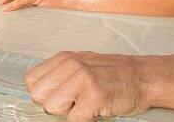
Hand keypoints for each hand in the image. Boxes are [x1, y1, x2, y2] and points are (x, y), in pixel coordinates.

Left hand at [24, 52, 149, 120]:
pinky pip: (73, 119)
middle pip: (38, 95)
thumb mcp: (80, 63)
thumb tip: (36, 90)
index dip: (42, 92)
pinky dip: (83, 119)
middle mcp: (71, 65)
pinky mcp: (94, 96)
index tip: (58, 94)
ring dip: (67, 112)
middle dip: (52, 103)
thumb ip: (58, 73)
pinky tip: (94, 109)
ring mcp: (83, 79)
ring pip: (52, 107)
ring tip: (84, 103)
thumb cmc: (111, 73)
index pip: (31, 80)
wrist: (142, 77)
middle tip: (72, 101)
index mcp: (64, 58)